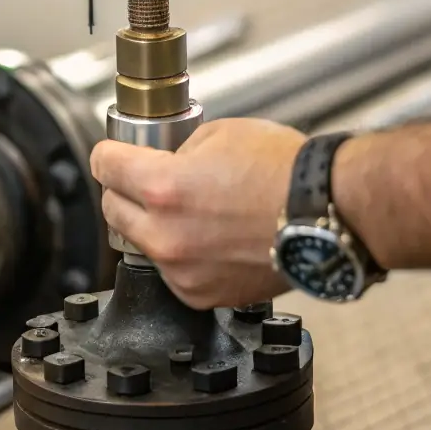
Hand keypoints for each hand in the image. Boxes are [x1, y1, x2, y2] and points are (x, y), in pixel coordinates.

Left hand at [90, 117, 304, 308]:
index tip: (112, 154)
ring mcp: (182, 271)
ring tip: (191, 210)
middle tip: (146, 180)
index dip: (109, 154)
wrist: (326, 215)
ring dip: (153, 225)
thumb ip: (178, 151)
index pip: (104, 165)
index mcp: (162, 188)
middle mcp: (165, 236)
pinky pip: (172, 270)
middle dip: (125, 190)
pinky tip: (209, 236)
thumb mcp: (220, 134)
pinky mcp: (201, 295)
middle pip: (112, 209)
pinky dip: (181, 254)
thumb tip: (164, 161)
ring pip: (142, 243)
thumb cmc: (285, 173)